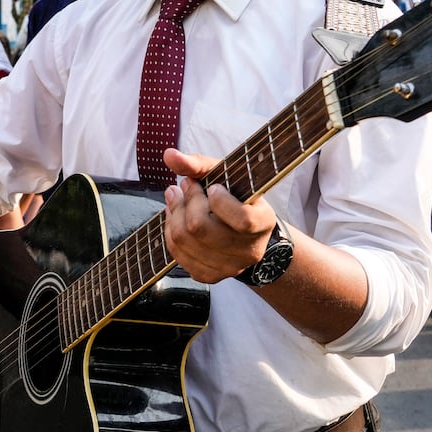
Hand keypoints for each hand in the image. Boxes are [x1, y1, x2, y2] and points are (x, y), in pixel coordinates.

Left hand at [161, 148, 276, 284]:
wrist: (243, 233)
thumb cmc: (235, 197)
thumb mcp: (227, 176)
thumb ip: (199, 163)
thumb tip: (168, 155)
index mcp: (263, 224)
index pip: (242, 219)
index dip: (220, 201)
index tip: (213, 187)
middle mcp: (248, 251)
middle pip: (200, 228)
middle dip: (186, 201)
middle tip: (184, 185)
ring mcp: (228, 267)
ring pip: (183, 240)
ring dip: (173, 213)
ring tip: (176, 197)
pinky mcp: (209, 276)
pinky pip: (177, 254)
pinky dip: (170, 230)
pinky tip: (176, 217)